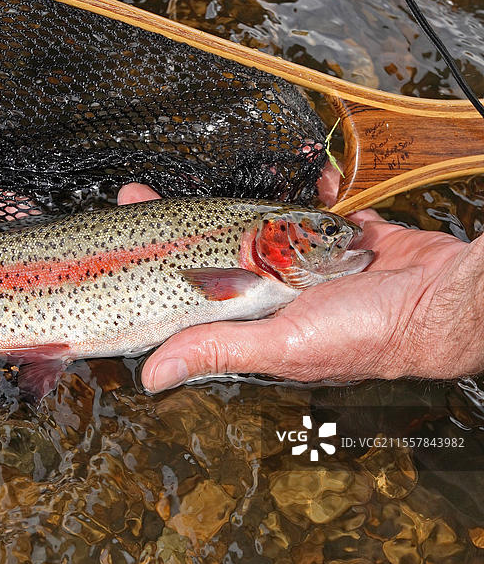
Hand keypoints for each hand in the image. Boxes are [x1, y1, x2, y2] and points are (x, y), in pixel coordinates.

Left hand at [117, 183, 483, 390]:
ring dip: (222, 209)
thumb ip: (217, 350)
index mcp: (251, 320)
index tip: (120, 240)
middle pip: (209, 253)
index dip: (152, 269)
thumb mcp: (281, 344)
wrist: (443, 298)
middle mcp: (269, 291)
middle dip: (172, 225)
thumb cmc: (366, 335)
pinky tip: (282, 190)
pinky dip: (298, 197)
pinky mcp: (331, 235)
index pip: (188, 293)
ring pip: (249, 229)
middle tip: (135, 197)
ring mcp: (300, 260)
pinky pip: (304, 210)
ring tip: (184, 187)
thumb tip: (151, 376)